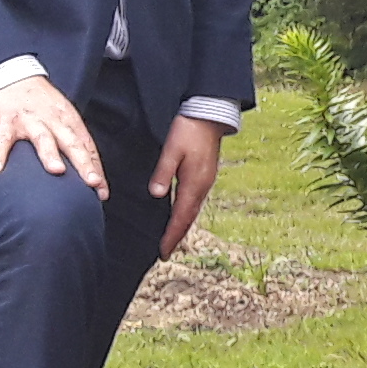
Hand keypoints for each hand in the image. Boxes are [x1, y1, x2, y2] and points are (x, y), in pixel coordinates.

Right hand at [0, 74, 107, 191]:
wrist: (13, 75)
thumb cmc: (41, 103)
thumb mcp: (62, 118)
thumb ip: (74, 143)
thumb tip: (89, 173)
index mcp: (69, 121)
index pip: (87, 147)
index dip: (96, 169)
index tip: (102, 192)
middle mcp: (53, 120)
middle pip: (71, 143)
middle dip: (84, 163)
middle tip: (92, 182)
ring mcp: (30, 120)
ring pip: (43, 138)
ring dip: (50, 154)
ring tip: (57, 171)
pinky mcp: (7, 120)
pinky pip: (2, 139)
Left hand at [153, 115, 225, 257]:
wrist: (210, 115)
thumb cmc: (189, 130)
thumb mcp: (172, 149)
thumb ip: (163, 172)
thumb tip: (156, 195)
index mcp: (194, 182)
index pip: (181, 216)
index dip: (171, 236)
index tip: (162, 252)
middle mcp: (202, 186)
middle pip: (189, 218)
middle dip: (177, 236)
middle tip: (165, 252)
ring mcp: (205, 181)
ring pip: (193, 210)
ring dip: (182, 226)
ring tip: (171, 239)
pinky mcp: (205, 175)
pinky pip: (195, 201)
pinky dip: (186, 213)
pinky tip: (180, 214)